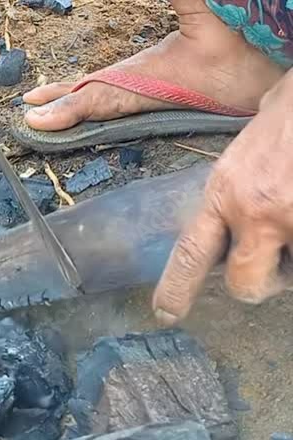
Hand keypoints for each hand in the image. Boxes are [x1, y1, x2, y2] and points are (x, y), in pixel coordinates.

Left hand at [153, 72, 292, 323]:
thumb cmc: (289, 119)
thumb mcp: (245, 155)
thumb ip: (233, 195)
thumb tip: (231, 229)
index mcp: (224, 192)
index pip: (190, 254)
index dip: (176, 290)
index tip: (165, 314)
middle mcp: (254, 211)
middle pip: (246, 285)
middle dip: (260, 281)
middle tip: (273, 260)